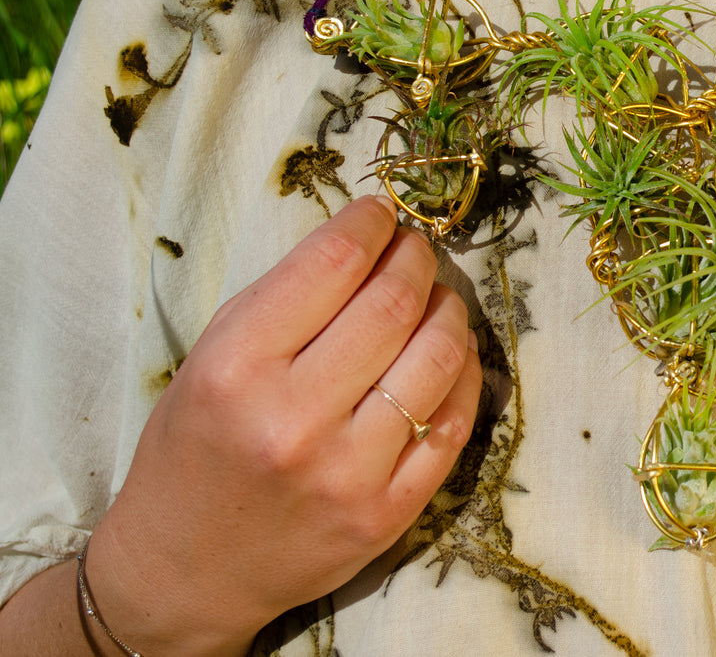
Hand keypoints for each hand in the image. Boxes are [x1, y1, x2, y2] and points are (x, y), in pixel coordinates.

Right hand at [84, 196, 482, 655]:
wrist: (186, 568)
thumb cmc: (197, 447)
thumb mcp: (212, 359)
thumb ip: (284, 300)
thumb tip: (369, 239)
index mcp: (236, 369)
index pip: (331, 265)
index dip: (370, 224)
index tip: (381, 212)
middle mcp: (294, 420)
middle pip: (394, 305)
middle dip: (416, 258)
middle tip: (416, 248)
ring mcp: (349, 472)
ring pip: (439, 357)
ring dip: (449, 310)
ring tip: (435, 298)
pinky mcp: (390, 512)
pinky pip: (454, 423)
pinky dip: (464, 374)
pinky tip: (449, 355)